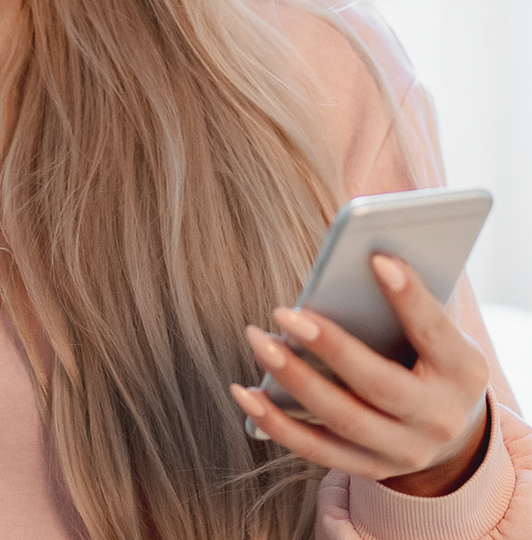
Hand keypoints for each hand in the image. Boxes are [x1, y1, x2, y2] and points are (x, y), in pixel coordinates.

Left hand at [230, 255, 490, 496]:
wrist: (449, 430)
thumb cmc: (429, 354)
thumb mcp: (436, 329)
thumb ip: (403, 296)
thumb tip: (356, 242)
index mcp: (463, 372)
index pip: (435, 332)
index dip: (410, 298)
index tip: (377, 259)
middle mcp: (437, 419)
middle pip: (379, 385)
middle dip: (330, 347)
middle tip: (284, 312)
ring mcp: (404, 450)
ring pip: (342, 419)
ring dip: (294, 379)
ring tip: (258, 340)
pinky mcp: (369, 467)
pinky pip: (316, 450)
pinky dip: (276, 424)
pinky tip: (246, 394)